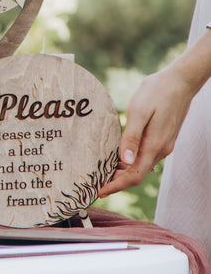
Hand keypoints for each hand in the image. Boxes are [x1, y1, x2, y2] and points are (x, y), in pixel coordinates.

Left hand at [98, 65, 195, 196]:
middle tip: (93, 183)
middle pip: (136, 174)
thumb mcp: (140, 111)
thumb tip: (125, 161)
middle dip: (116, 181)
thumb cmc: (156, 92)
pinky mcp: (162, 137)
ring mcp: (163, 144)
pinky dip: (129, 161)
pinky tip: (117, 155)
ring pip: (140, 166)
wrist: (179, 81)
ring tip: (101, 171)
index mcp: (154, 146)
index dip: (116, 186)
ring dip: (122, 172)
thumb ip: (132, 136)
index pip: (134, 176)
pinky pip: (144, 156)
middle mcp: (160, 149)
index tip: (98, 192)